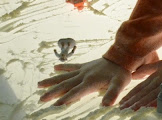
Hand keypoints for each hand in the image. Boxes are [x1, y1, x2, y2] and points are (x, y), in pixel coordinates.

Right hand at [38, 52, 159, 106]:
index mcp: (90, 82)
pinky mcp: (85, 65)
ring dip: (52, 81)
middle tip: (40, 99)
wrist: (123, 57)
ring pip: (64, 76)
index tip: (53, 106)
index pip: (75, 93)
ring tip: (39, 84)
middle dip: (52, 92)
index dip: (64, 99)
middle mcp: (84, 76)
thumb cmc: (121, 73)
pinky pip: (72, 67)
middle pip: (65, 85)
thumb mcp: (120, 84)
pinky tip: (54, 67)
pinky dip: (63, 67)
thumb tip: (106, 105)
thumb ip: (112, 94)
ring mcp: (83, 70)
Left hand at [119, 61, 161, 109]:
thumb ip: (147, 69)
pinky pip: (161, 99)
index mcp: (154, 77)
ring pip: (148, 97)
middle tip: (121, 109)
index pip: (138, 88)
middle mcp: (156, 82)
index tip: (122, 102)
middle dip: (130, 102)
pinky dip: (152, 104)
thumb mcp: (160, 64)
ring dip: (137, 105)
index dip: (130, 95)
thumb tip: (134, 73)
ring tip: (129, 111)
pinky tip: (145, 109)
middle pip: (141, 94)